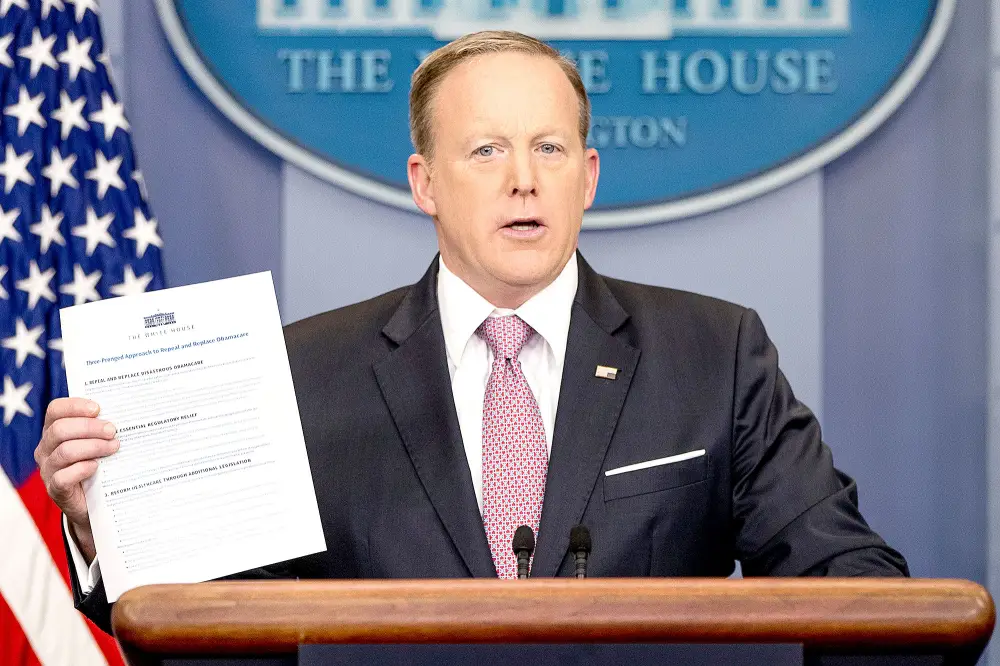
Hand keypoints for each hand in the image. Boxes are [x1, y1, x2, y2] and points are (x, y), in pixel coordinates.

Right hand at [34, 398, 117, 563]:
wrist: (94, 502)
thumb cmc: (99, 465)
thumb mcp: (98, 443)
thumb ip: (103, 428)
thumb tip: (127, 411)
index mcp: (54, 431)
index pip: (55, 410)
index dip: (75, 406)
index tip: (98, 409)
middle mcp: (46, 449)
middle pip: (60, 430)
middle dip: (90, 427)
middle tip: (113, 431)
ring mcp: (48, 469)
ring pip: (64, 451)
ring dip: (93, 446)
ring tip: (113, 447)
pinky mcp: (55, 489)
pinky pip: (63, 476)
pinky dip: (82, 469)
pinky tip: (97, 467)